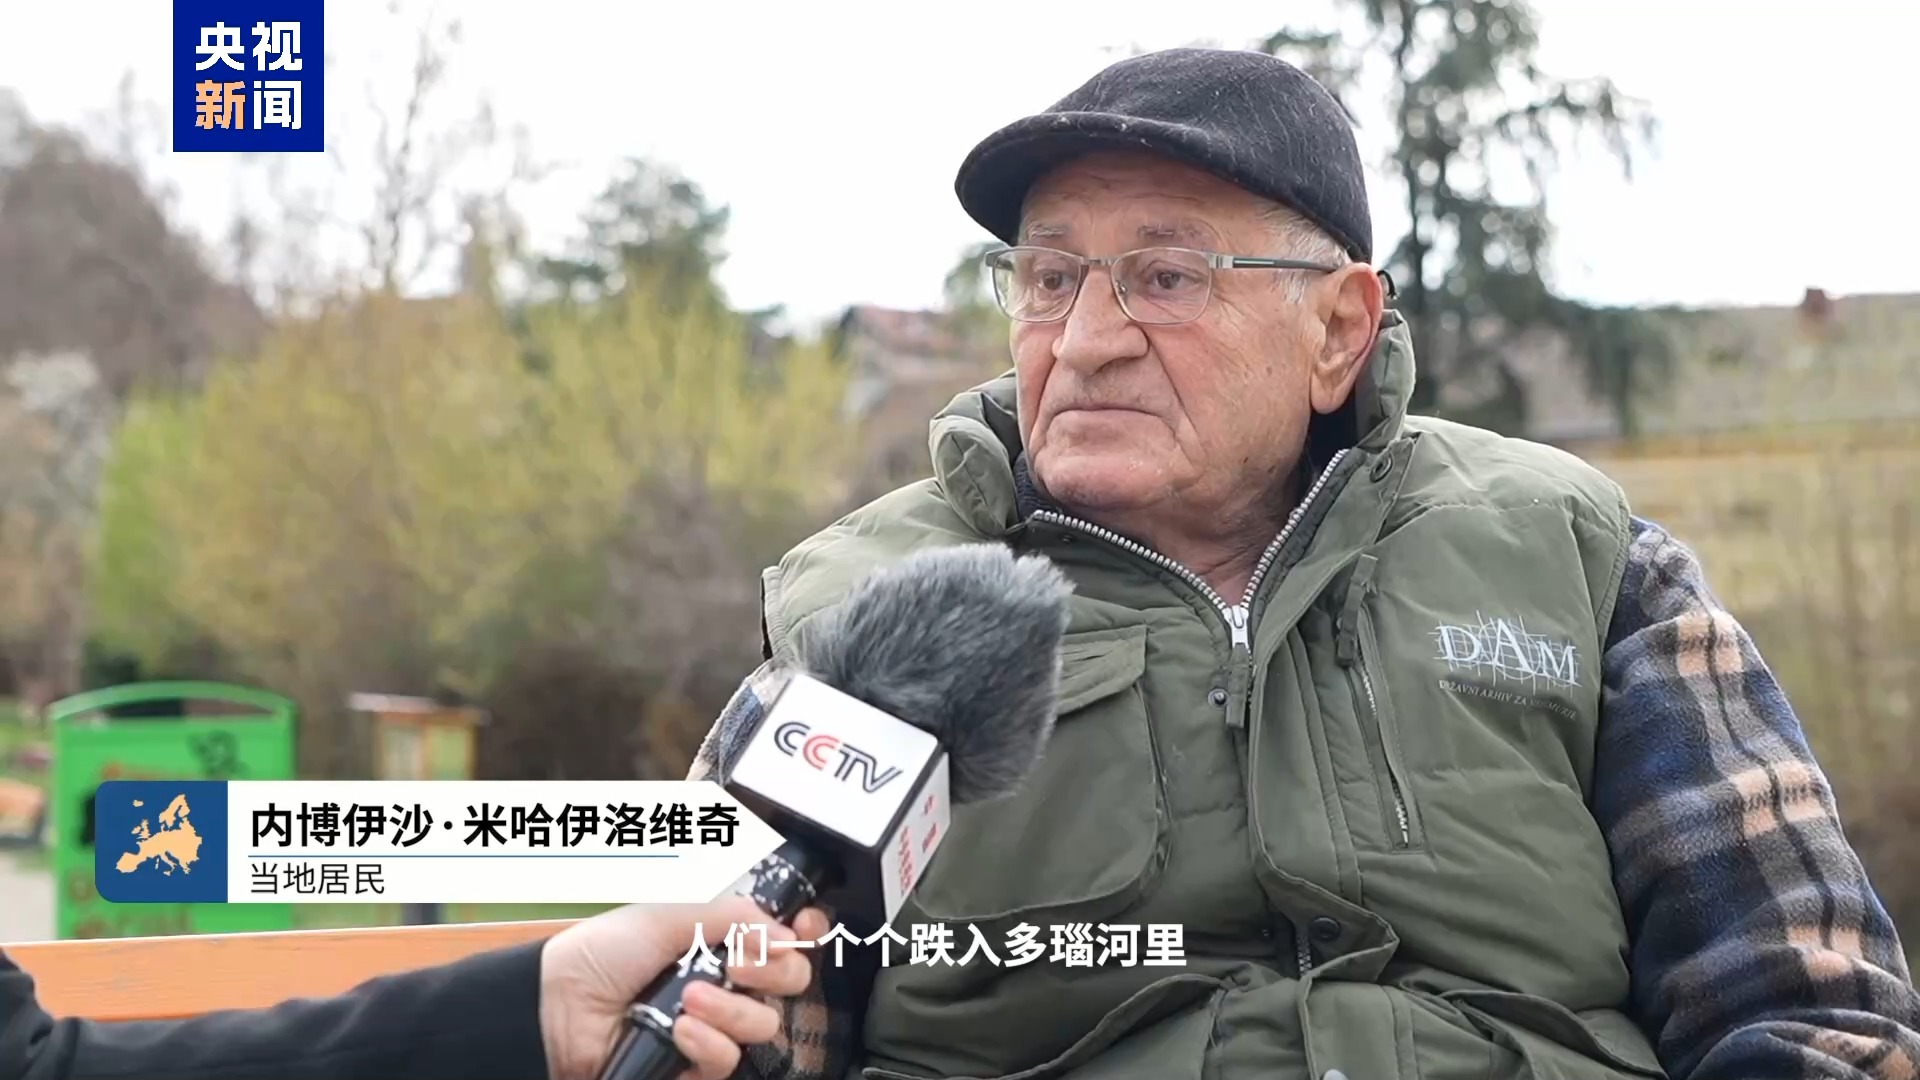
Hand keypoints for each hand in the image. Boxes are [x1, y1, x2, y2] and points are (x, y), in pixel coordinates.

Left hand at [538, 896, 831, 1079]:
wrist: (553, 1008)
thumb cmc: (598, 956)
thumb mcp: (665, 918)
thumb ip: (731, 917)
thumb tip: (785, 930)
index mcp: (717, 943)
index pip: (779, 940)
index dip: (800, 934)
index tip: (802, 928)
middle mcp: (721, 984)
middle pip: (788, 984)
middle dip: (774, 971)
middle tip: (742, 963)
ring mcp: (709, 1028)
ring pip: (762, 1024)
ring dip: (730, 1009)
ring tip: (690, 1000)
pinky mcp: (692, 1069)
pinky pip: (727, 1062)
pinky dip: (709, 1044)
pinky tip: (681, 1030)